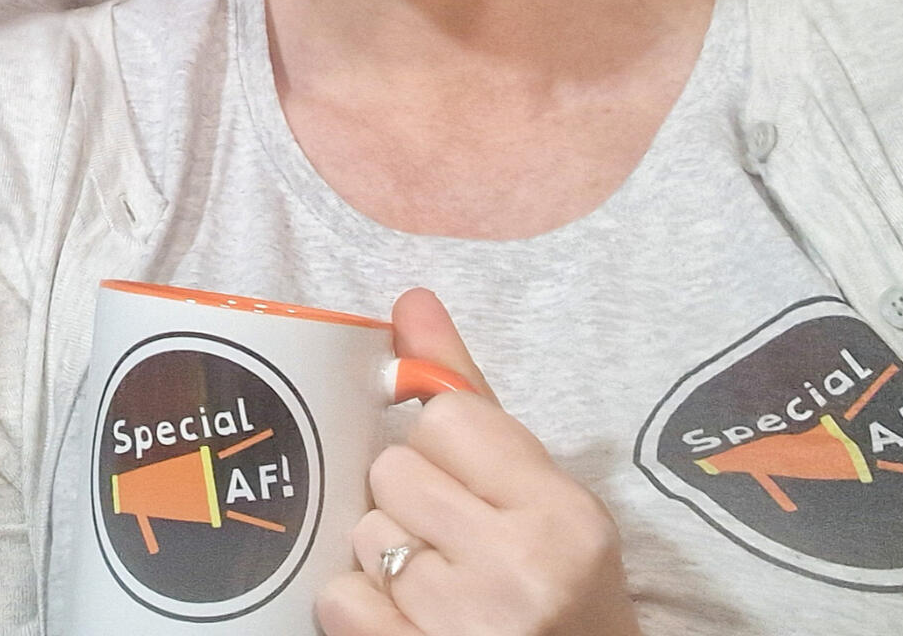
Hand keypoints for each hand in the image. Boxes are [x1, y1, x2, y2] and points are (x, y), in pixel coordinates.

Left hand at [315, 290, 638, 635]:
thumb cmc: (559, 591)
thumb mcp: (542, 495)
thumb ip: (471, 396)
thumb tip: (412, 300)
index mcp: (562, 514)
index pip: (443, 417)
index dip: (443, 451)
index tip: (471, 491)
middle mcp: (520, 568)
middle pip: (393, 471)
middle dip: (411, 504)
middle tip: (455, 546)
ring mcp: (466, 624)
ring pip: (363, 533)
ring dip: (386, 557)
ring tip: (439, 588)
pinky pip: (340, 598)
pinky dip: (361, 608)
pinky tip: (408, 620)